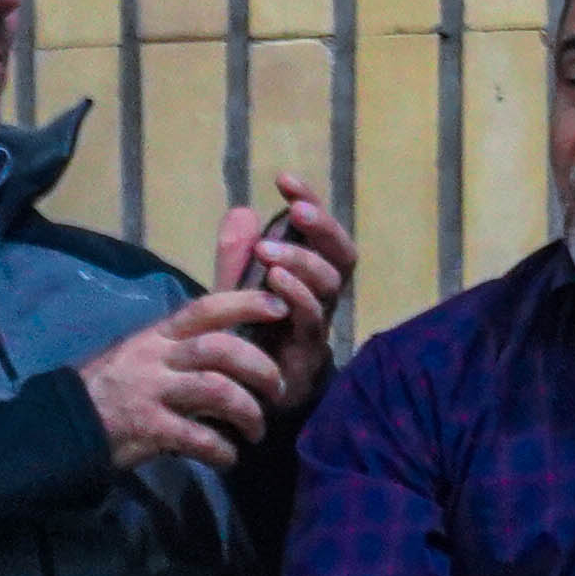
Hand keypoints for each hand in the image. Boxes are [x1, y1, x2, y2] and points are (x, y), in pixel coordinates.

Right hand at [76, 293, 284, 471]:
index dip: (246, 303)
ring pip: (217, 390)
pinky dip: (222, 450)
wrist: (62, 425)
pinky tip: (228, 458)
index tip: (281, 307)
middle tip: (279, 390)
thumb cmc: (111, 387)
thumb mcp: (142, 353)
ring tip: (257, 430)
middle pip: (221, 349)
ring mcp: (151, 391)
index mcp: (158, 335)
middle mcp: (156, 357)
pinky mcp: (147, 428)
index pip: (206, 308)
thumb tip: (236, 343)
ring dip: (249, 412)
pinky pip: (199, 437)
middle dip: (261, 368)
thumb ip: (181, 346)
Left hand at [215, 176, 358, 422]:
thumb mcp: (232, 290)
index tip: (284, 180)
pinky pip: (313, 317)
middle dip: (323, 227)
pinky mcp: (307, 349)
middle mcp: (321, 294)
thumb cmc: (245, 339)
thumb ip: (235, 255)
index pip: (319, 233)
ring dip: (302, 261)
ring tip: (269, 253)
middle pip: (342, 253)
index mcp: (308, 275)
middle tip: (297, 211)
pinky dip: (297, 295)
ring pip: (330, 282)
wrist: (243, 395)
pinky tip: (275, 281)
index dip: (310, 203)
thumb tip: (241, 211)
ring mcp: (318, 320)